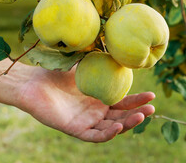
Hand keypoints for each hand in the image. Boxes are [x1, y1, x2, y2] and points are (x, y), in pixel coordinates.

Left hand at [17, 67, 154, 141]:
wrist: (32, 82)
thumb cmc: (55, 72)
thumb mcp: (83, 64)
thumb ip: (100, 60)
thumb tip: (119, 48)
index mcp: (99, 98)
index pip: (123, 102)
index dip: (138, 101)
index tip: (152, 96)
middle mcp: (95, 112)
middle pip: (121, 116)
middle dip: (138, 113)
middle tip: (153, 108)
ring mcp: (86, 121)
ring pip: (112, 127)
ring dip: (127, 124)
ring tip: (142, 116)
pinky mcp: (75, 129)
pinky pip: (94, 136)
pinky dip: (108, 134)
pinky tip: (118, 127)